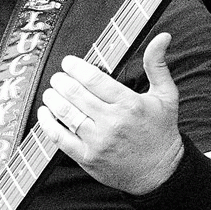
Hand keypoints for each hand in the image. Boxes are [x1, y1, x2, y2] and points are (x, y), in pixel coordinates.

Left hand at [37, 32, 184, 194]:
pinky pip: (60, 138)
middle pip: (76, 94)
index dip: (75, 67)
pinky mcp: (87, 158)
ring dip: (53, 99)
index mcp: (129, 104)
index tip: (68, 62)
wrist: (159, 173)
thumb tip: (162, 37)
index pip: (94, 79)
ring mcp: (98, 141)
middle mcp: (112, 122)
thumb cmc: (161, 132)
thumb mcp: (166, 96)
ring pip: (66, 114)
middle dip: (61, 81)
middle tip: (57, 77)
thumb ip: (157, 65)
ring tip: (50, 92)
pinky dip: (47, 124)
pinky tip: (44, 113)